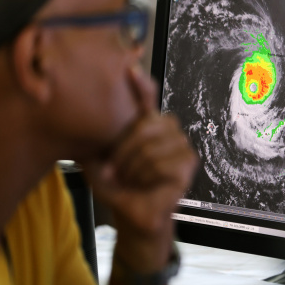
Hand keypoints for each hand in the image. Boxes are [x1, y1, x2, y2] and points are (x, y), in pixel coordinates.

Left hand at [84, 66, 197, 268]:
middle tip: (117, 170)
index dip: (141, 84)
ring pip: (152, 146)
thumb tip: (95, 113)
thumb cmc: (119, 187)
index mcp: (147, 126)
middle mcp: (168, 131)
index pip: (148, 98)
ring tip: (132, 180)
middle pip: (147, 123)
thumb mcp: (101, 159)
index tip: (130, 69)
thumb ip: (103, 137)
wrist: (131, 215)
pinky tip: (147, 185)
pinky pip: (163, 163)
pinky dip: (148, 177)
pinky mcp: (189, 164)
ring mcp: (182, 147)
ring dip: (134, 168)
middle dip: (125, 150)